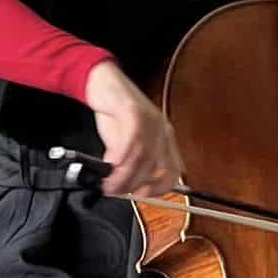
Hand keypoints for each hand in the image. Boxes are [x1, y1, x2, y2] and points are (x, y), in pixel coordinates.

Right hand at [82, 61, 183, 198]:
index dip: (159, 188)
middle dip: (136, 185)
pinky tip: (110, 164)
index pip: (174, 170)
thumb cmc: (115, 113)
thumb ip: (131, 162)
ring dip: (124, 175)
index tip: (140, 195)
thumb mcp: (127, 142)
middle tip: (117, 191)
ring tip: (109, 183)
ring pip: (143, 157)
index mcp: (165, 138)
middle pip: (158, 168)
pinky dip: (121, 156)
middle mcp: (161, 129)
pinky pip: (132, 139)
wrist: (103, 83)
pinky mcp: (133, 111)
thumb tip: (127, 187)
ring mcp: (149, 119)